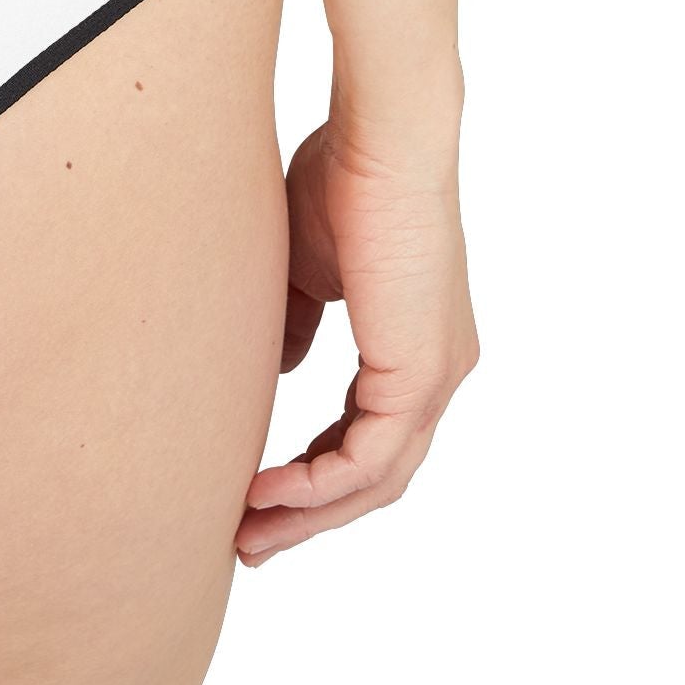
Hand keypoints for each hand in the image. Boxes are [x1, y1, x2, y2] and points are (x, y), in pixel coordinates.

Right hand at [237, 116, 477, 564]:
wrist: (378, 141)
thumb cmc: (338, 178)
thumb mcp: (303, 266)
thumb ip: (294, 323)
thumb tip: (279, 367)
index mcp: (415, 345)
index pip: (366, 434)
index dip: (310, 471)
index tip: (254, 493)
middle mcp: (437, 371)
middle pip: (376, 475)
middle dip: (308, 514)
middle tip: (249, 542)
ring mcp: (436, 377)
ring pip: (375, 479)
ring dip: (308, 513)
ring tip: (247, 532)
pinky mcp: (421, 374)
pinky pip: (368, 457)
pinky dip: (315, 484)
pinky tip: (265, 491)